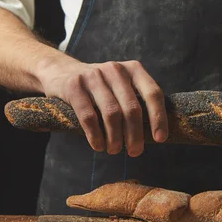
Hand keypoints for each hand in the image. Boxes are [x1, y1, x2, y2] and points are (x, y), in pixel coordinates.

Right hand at [38, 59, 167, 156]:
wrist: (61, 72)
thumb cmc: (102, 88)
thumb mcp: (122, 86)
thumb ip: (138, 101)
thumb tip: (156, 134)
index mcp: (134, 69)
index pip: (153, 94)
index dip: (158, 118)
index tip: (160, 138)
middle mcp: (115, 69)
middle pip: (132, 108)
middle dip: (135, 135)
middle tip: (135, 152)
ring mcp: (94, 76)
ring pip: (111, 114)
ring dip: (115, 138)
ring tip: (115, 150)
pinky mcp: (74, 86)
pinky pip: (89, 116)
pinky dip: (96, 136)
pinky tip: (99, 146)